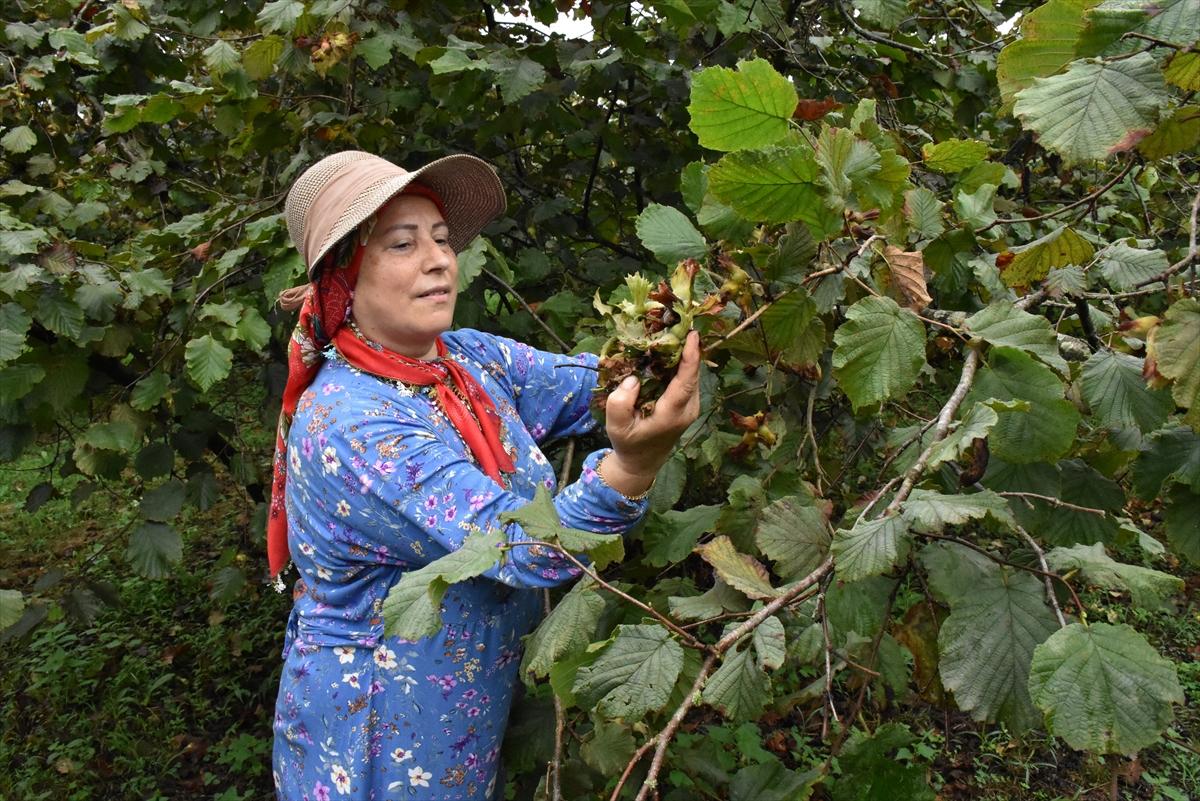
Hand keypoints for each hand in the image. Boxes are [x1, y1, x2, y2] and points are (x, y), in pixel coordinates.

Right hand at [600, 331, 701, 496]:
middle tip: (673, 322)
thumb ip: (620, 403)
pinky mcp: (688, 402)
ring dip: (681, 353)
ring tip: (668, 331)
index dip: (691, 357)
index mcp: (673, 414)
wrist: (642, 462)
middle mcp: (688, 409)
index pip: (686, 382)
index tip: (692, 335)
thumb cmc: (629, 443)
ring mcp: (691, 406)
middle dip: (685, 347)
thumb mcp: (617, 427)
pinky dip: (678, 363)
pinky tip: (664, 350)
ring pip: (690, 374)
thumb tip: (633, 378)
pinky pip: (686, 378)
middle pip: (692, 373)